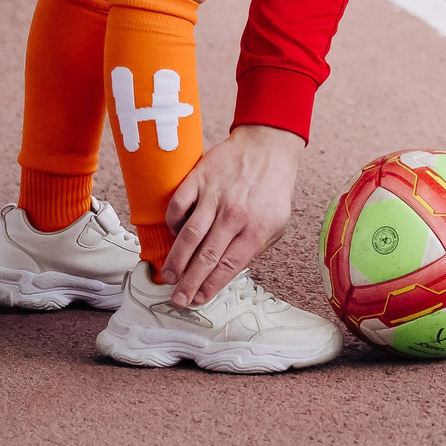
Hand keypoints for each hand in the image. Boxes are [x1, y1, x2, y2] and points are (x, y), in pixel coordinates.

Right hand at [161, 124, 305, 305]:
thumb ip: (254, 248)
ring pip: (189, 235)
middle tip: (178, 299)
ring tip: (168, 277)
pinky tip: (174, 237)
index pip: (229, 265)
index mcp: (257, 228)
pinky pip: (178, 207)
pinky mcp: (199, 179)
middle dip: (189, 282)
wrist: (268, 146)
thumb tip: (227, 271)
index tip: (198, 299)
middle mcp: (235, 214)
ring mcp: (215, 196)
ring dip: (176, 260)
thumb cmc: (272, 189)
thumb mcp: (277, 223)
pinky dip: (172, 225)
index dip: (211, 286)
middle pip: (206, 256)